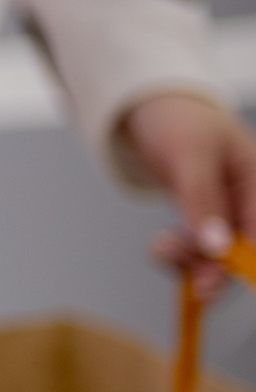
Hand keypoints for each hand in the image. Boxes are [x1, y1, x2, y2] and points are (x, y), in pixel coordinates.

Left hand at [123, 91, 255, 298]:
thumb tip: (218, 247)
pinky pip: (198, 247)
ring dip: (193, 261)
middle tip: (193, 284)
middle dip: (218, 267)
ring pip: (219, 254)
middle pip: (245, 249)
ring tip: (161, 248)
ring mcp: (227, 211)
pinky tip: (161, 247)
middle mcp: (249, 199)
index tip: (224, 280)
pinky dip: (180, 253)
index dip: (250, 261)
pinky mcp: (204, 218)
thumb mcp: (190, 154)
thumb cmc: (177, 119)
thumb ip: (203, 199)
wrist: (147, 107)